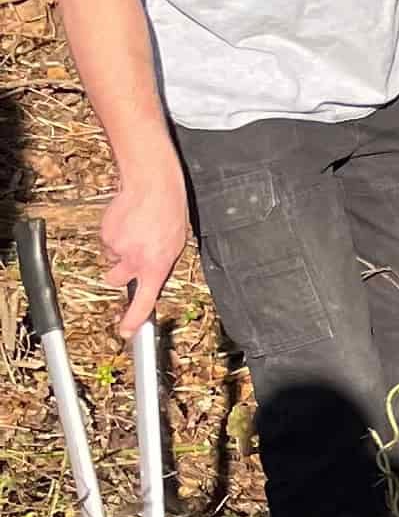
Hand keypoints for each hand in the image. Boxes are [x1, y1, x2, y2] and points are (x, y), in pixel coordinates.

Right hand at [99, 162, 189, 336]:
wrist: (152, 185)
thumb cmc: (170, 212)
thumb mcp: (176, 245)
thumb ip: (160, 264)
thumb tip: (151, 277)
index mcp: (156, 267)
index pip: (144, 301)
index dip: (133, 319)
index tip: (126, 331)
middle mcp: (134, 261)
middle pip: (115, 280)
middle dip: (118, 273)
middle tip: (129, 256)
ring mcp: (117, 248)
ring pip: (111, 257)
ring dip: (118, 250)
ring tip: (134, 230)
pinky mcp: (105, 234)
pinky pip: (107, 240)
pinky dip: (114, 234)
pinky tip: (127, 220)